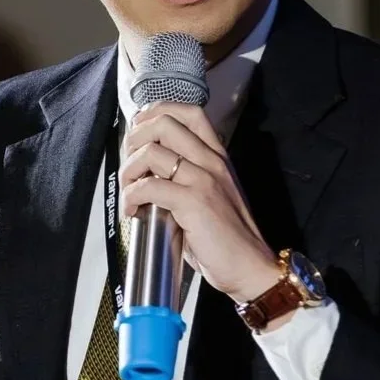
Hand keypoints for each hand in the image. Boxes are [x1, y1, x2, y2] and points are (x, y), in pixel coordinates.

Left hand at [120, 102, 280, 303]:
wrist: (251, 266)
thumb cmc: (227, 236)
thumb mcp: (212, 194)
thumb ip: (186, 177)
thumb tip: (147, 172)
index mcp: (217, 155)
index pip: (189, 112)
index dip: (157, 112)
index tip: (140, 131)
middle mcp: (211, 160)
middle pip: (164, 123)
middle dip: (135, 138)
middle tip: (129, 164)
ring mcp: (203, 179)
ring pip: (152, 152)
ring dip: (129, 170)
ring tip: (128, 191)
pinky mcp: (194, 202)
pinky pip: (150, 186)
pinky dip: (132, 196)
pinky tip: (132, 211)